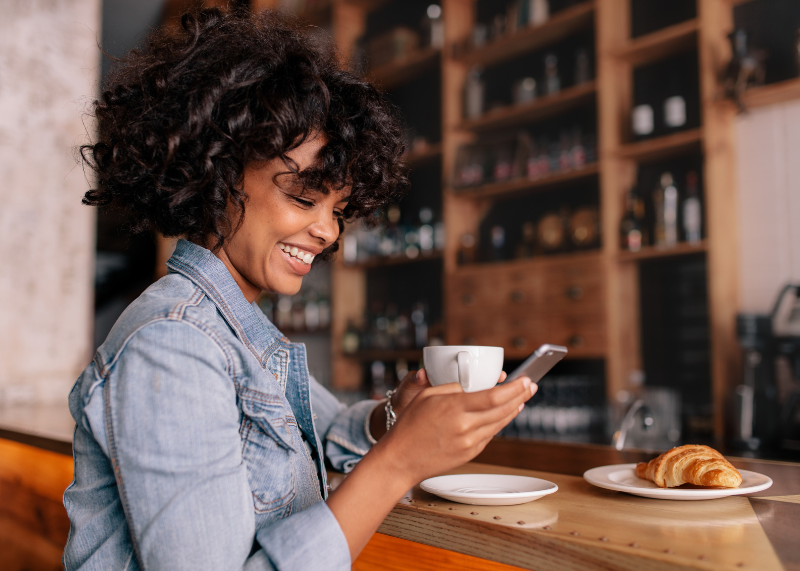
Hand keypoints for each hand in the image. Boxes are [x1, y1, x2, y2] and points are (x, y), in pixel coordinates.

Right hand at [372, 373, 536, 488]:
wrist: (400, 459)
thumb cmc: (409, 425)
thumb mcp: (427, 396)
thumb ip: (452, 388)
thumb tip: (471, 389)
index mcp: (455, 408)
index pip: (494, 396)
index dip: (515, 388)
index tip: (525, 379)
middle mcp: (466, 426)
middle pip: (503, 409)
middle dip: (521, 396)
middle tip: (531, 386)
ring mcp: (470, 443)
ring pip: (500, 423)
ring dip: (514, 410)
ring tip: (522, 399)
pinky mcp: (470, 454)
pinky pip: (490, 435)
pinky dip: (500, 423)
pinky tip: (504, 415)